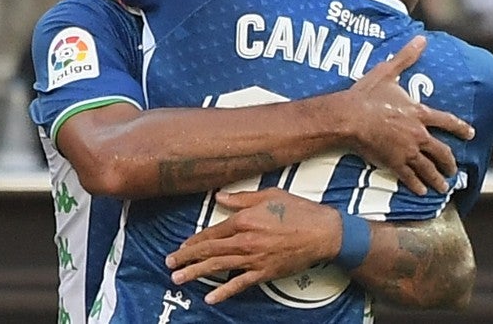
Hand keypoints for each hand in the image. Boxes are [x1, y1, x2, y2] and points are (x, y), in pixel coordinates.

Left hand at [166, 188, 340, 304]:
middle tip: (169, 264)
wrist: (323, 233)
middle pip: (209, 251)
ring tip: (179, 279)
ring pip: (218, 267)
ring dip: (196, 273)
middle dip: (186, 258)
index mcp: (244, 220)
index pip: (211, 232)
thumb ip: (241, 198)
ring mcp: (254, 259)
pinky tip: (210, 297)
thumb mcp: (269, 195)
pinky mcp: (265, 273)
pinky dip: (224, 292)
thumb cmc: (298, 210)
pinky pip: (240, 284)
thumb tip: (219, 197)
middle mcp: (245, 241)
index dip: (194, 240)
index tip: (181, 246)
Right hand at [337, 37, 474, 195]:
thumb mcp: (388, 73)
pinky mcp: (393, 163)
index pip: (447, 121)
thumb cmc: (367, 95)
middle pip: (441, 152)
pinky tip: (421, 192)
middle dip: (450, 163)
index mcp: (419, 113)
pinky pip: (409, 177)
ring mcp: (407, 151)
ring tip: (443, 188)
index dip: (460, 128)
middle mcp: (418, 134)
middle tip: (454, 170)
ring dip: (438, 179)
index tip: (471, 134)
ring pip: (429, 169)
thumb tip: (421, 38)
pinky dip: (416, 186)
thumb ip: (406, 57)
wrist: (349, 117)